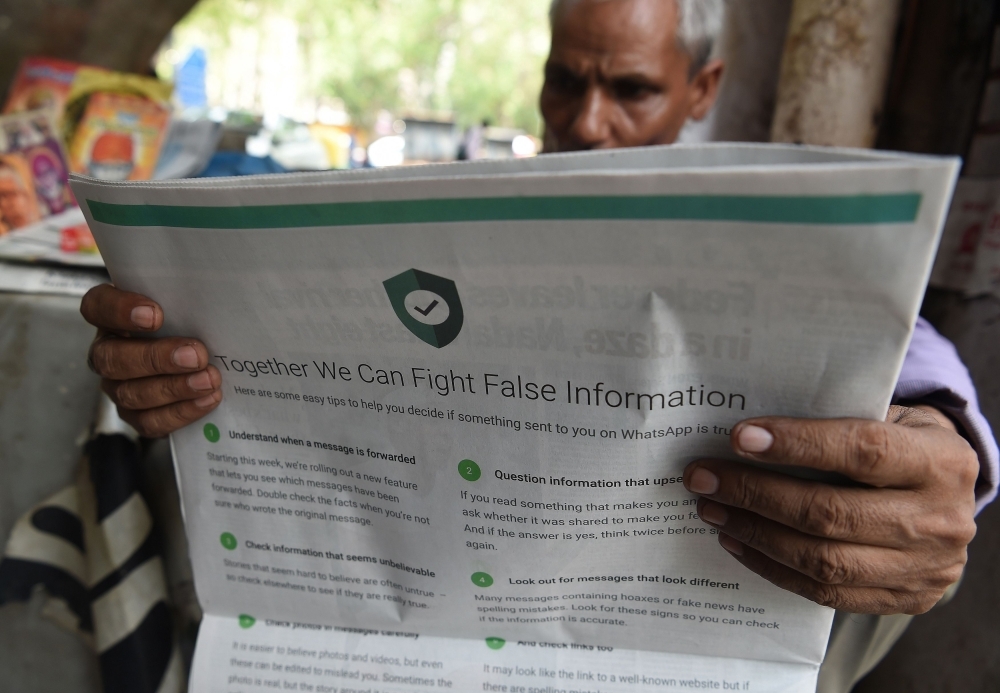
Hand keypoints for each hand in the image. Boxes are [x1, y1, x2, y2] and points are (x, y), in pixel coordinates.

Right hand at [81, 284, 221, 436]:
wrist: (199, 358)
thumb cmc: (186, 322)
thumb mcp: (184, 304)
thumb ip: (186, 296)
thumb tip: (214, 294)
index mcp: (112, 316)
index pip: (97, 306)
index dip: (119, 310)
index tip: (155, 314)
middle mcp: (107, 351)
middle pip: (111, 358)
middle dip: (155, 358)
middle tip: (196, 355)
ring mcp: (117, 386)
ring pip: (130, 393)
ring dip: (173, 388)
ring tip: (209, 380)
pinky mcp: (135, 414)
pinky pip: (149, 420)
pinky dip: (180, 411)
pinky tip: (207, 399)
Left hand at [684, 406, 978, 614]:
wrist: (952, 498)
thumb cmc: (904, 444)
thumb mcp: (892, 417)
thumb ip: (838, 418)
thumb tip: (751, 431)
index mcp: (940, 462)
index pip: (862, 451)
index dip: (797, 444)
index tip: (738, 437)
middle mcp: (939, 519)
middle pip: (831, 513)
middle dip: (755, 494)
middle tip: (703, 477)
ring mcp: (925, 568)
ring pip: (824, 561)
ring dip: (755, 534)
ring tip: (712, 510)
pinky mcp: (905, 599)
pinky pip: (827, 594)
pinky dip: (774, 567)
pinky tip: (738, 542)